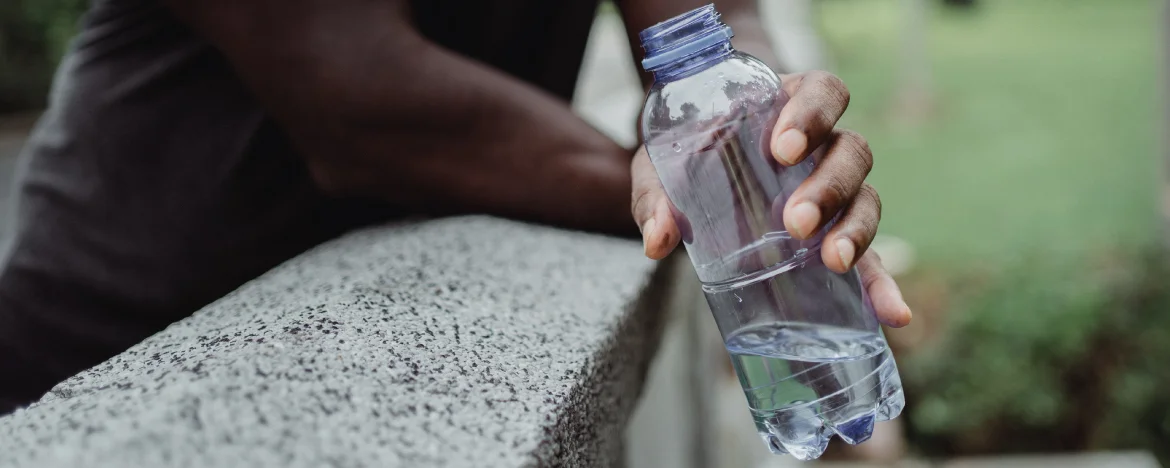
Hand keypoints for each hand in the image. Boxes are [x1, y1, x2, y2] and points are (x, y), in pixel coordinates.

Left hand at [630, 70, 911, 327]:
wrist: (692, 176)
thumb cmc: (684, 154)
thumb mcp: (661, 165)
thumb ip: (656, 194)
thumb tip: (658, 240)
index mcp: (789, 104)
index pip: (823, 92)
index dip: (813, 115)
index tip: (783, 148)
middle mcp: (824, 145)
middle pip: (851, 152)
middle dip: (828, 186)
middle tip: (795, 220)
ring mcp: (836, 193)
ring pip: (866, 199)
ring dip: (854, 230)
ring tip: (832, 260)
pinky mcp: (836, 237)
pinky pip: (871, 259)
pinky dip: (883, 288)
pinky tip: (893, 315)